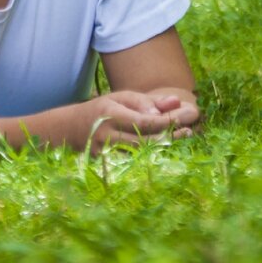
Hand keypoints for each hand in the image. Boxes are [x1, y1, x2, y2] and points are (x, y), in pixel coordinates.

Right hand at [77, 90, 195, 153]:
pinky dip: (152, 156)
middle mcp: (107, 134)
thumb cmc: (102, 109)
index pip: (144, 121)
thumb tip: (175, 102)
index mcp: (110, 113)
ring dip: (164, 147)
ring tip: (183, 137)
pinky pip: (135, 162)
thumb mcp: (120, 98)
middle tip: (190, 130)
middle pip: (145, 141)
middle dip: (171, 135)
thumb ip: (147, 102)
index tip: (188, 116)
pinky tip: (165, 149)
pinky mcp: (107, 164)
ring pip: (142, 154)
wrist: (71, 128)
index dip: (168, 121)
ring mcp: (106, 152)